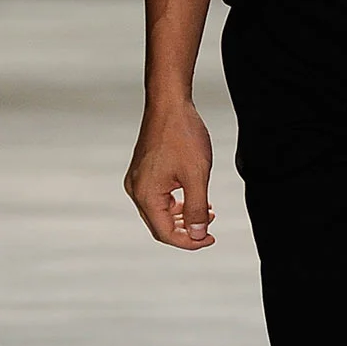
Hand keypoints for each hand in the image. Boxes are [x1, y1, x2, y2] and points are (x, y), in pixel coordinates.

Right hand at [124, 101, 215, 247]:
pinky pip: (158, 197)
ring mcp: (137, 179)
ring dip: (182, 217)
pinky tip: (194, 197)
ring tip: (207, 213)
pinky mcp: (142, 171)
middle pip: (160, 225)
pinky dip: (176, 203)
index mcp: (146, 194)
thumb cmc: (183, 135)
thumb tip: (197, 235)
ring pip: (159, 212)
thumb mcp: (197, 175)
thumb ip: (197, 209)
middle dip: (186, 231)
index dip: (189, 242)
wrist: (169, 103)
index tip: (210, 238)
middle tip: (210, 230)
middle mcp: (136, 190)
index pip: (165, 233)